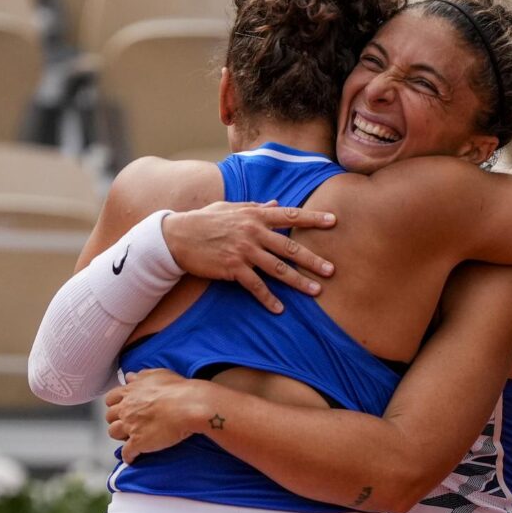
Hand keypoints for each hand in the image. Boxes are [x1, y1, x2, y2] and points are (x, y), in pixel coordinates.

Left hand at [105, 369, 208, 463]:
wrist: (189, 406)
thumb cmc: (178, 389)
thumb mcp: (158, 375)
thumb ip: (141, 376)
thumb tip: (130, 376)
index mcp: (130, 392)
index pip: (111, 399)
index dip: (116, 404)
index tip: (122, 407)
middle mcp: (126, 409)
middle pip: (109, 417)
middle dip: (116, 419)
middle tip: (127, 422)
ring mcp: (130, 426)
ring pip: (113, 433)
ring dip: (120, 436)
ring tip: (129, 437)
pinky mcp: (138, 443)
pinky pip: (126, 453)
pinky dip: (128, 456)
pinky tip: (133, 458)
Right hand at [162, 201, 336, 312]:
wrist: (177, 236)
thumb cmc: (205, 220)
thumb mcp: (231, 208)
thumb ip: (256, 207)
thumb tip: (276, 204)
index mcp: (255, 215)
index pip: (290, 215)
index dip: (313, 218)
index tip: (334, 221)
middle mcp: (253, 232)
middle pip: (290, 247)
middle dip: (313, 259)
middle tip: (331, 270)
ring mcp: (244, 251)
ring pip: (278, 268)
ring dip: (298, 282)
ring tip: (316, 291)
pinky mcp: (233, 268)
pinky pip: (255, 286)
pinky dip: (268, 298)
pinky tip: (279, 308)